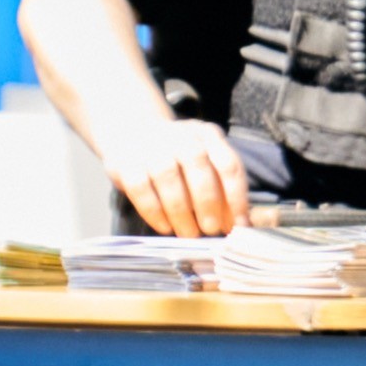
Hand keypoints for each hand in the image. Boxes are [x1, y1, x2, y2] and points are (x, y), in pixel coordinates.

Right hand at [100, 115, 251, 237]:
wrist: (132, 131)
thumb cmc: (179, 158)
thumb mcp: (205, 163)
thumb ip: (222, 190)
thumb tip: (239, 225)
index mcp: (208, 136)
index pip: (228, 164)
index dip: (236, 198)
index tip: (238, 225)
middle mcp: (181, 135)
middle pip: (198, 166)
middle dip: (208, 202)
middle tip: (211, 229)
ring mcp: (152, 145)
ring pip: (167, 176)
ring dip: (181, 210)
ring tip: (188, 233)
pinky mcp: (126, 161)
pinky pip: (141, 187)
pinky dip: (154, 211)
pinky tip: (164, 227)